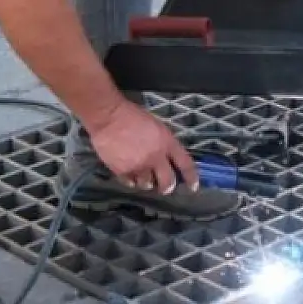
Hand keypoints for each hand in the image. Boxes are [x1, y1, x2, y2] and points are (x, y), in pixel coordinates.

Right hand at [85, 100, 199, 194]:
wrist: (109, 117)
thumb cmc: (132, 115)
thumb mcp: (157, 126)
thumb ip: (163, 143)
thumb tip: (166, 157)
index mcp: (167, 143)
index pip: (185, 163)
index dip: (191, 177)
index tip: (193, 187)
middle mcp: (155, 158)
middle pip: (168, 181)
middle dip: (168, 187)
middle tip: (165, 188)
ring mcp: (139, 166)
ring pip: (147, 185)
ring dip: (147, 183)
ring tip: (143, 176)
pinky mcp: (122, 171)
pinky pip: (130, 183)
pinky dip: (132, 181)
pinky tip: (130, 175)